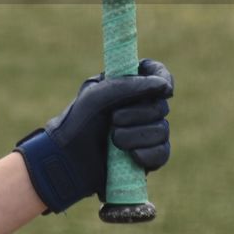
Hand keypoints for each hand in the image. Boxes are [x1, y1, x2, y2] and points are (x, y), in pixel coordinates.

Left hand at [14, 59, 172, 213]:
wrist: (68, 161)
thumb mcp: (98, 97)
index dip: (162, 77)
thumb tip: (165, 87)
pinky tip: (132, 156)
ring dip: (137, 136)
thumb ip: (131, 86)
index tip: (162, 88)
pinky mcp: (147, 156)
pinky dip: (148, 154)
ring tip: (114, 141)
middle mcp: (139, 106)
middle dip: (138, 114)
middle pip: (161, 106)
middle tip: (113, 120)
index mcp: (126, 84)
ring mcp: (145, 132)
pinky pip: (162, 153)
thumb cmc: (78, 123)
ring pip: (162, 131)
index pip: (155, 72)